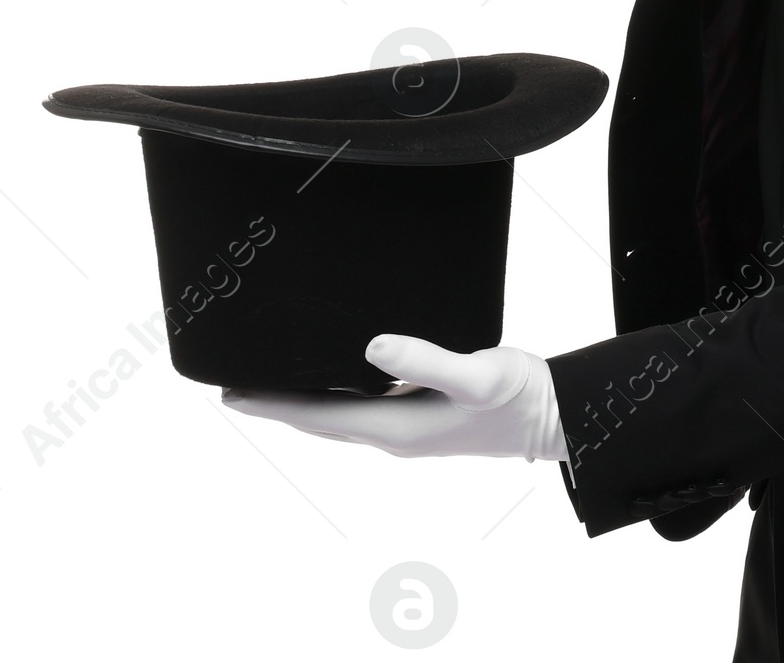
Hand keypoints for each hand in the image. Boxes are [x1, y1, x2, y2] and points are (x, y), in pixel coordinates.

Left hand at [223, 336, 565, 460]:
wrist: (553, 416)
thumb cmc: (518, 396)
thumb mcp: (476, 374)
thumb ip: (427, 361)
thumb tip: (371, 348)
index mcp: (395, 429)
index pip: (317, 416)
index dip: (272, 405)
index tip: (230, 395)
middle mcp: (393, 435)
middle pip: (319, 421)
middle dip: (277, 405)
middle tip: (235, 386)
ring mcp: (407, 430)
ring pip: (338, 417)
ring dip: (304, 402)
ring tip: (272, 380)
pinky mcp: (422, 417)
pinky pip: (362, 408)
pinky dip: (335, 395)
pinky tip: (336, 376)